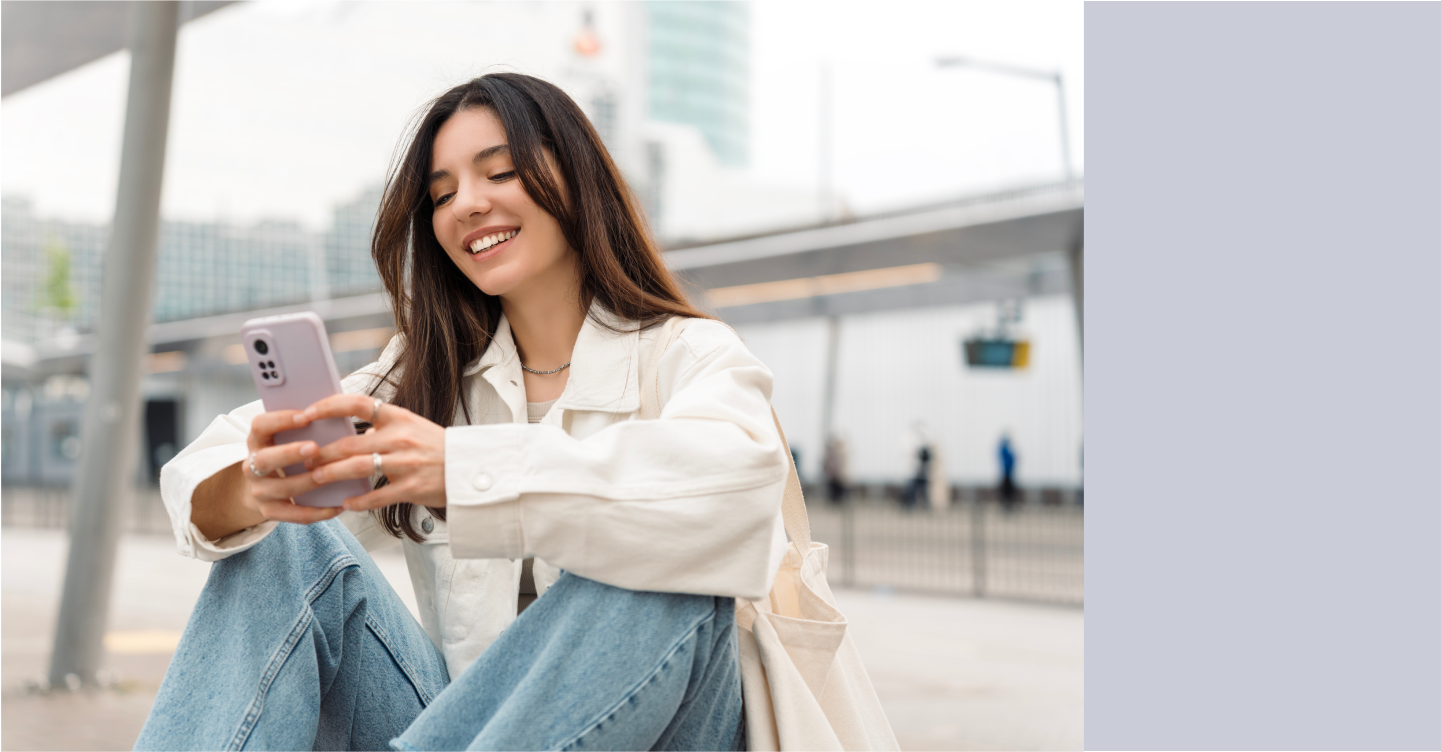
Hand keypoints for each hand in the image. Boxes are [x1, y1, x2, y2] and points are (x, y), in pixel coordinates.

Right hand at [241, 410, 343, 524]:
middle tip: (314, 447)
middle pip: (265, 460)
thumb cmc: (285, 454)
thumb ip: (303, 429)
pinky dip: (317, 511)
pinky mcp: (270, 511)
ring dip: (308, 482)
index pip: (260, 425)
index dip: (281, 420)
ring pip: (283, 488)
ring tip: (332, 476)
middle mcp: (252, 466)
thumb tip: (338, 415)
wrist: (264, 487)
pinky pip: (294, 515)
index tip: (305, 416)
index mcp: (257, 441)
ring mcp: (259, 491)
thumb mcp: (284, 438)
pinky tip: (338, 507)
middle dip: (290, 453)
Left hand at [295, 395, 446, 511]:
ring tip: (316, 479)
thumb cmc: (438, 448)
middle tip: (303, 458)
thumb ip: (383, 427)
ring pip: (358, 468)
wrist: (471, 469)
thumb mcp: (412, 427)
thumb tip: (353, 431)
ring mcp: (407, 464)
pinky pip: (378, 497)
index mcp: (399, 418)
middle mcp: (401, 438)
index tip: (307, 413)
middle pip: (350, 443)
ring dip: (332, 474)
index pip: (358, 403)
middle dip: (321, 452)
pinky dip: (359, 502)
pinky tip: (346, 504)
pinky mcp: (412, 488)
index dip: (328, 406)